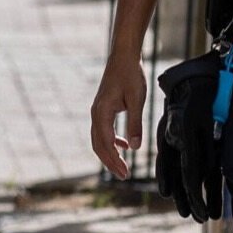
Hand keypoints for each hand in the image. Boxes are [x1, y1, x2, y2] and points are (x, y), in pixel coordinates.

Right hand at [90, 53, 146, 178]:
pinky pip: (104, 130)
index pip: (106, 144)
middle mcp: (96, 113)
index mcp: (102, 113)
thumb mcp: (136, 100)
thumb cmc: (131, 75)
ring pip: (99, 139)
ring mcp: (97, 110)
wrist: (123, 56)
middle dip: (110, 162)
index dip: (114, 160)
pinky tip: (125, 145)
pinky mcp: (103, 108)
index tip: (125, 173)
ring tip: (123, 166)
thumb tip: (135, 148)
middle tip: (123, 176)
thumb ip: (135, 124)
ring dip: (110, 153)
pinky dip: (113, 141)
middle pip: (98, 145)